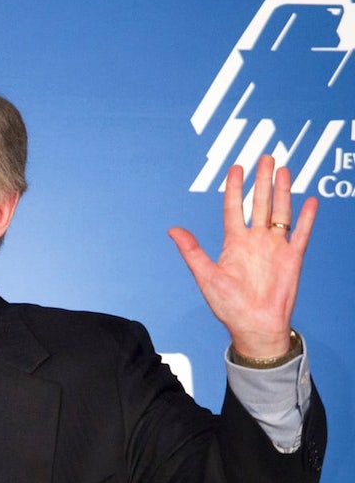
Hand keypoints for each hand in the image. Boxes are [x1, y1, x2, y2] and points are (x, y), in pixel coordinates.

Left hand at [168, 154, 317, 357]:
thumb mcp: (206, 276)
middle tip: (265, 157)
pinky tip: (310, 200)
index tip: (236, 167)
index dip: (235, 188)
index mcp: (234, 243)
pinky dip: (306, 217)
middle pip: (260, 203)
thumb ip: (192, 251)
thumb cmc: (228, 306)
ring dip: (282, 191)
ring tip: (283, 170)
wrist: (254, 326)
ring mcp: (275, 248)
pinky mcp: (292, 258)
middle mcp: (255, 241)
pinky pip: (300, 233)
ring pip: (281, 212)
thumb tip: (172, 230)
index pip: (233, 208)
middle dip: (261, 181)